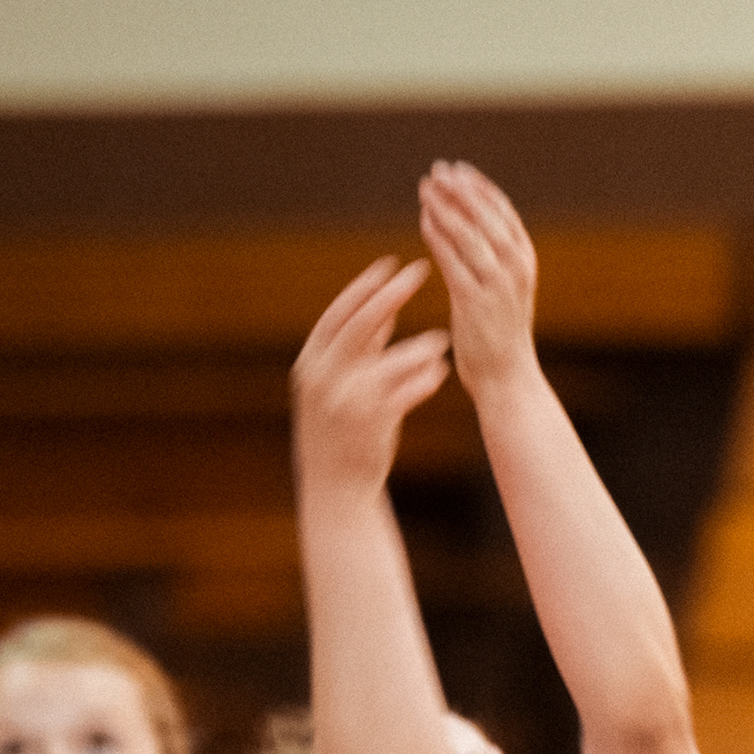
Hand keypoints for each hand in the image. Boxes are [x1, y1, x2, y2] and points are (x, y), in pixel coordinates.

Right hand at [292, 256, 449, 493]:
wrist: (335, 489)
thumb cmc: (342, 432)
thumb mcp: (341, 385)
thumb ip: (361, 349)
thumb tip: (386, 309)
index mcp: (311, 363)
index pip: (338, 314)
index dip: (365, 287)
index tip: (390, 265)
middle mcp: (322, 377)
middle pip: (359, 325)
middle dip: (391, 294)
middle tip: (420, 270)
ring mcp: (343, 401)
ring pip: (385, 361)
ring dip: (416, 347)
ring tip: (442, 339)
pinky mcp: (368, 424)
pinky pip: (402, 395)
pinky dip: (422, 380)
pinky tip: (441, 372)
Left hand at [418, 160, 541, 397]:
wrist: (507, 378)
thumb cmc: (500, 333)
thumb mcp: (504, 288)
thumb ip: (490, 256)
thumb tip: (465, 220)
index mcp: (526, 261)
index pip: (503, 212)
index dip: (480, 187)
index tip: (458, 169)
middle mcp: (516, 269)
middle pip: (487, 216)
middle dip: (462, 190)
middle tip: (438, 169)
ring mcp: (498, 286)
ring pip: (470, 234)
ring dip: (447, 207)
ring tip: (426, 187)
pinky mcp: (475, 303)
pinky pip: (453, 261)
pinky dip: (438, 237)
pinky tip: (424, 219)